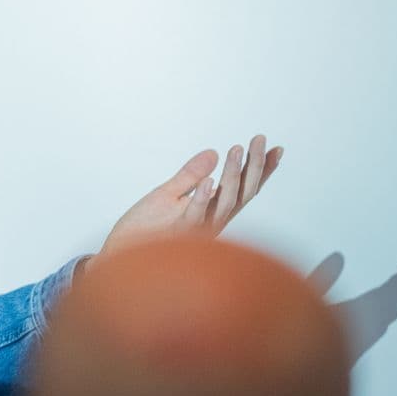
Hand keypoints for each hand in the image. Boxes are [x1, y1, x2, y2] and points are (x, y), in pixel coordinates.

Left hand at [95, 134, 281, 260]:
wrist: (121, 255)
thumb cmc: (144, 230)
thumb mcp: (167, 194)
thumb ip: (190, 175)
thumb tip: (212, 153)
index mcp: (211, 212)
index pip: (243, 189)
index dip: (261, 171)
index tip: (276, 149)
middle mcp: (211, 222)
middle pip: (241, 194)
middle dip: (253, 167)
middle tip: (258, 139)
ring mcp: (197, 229)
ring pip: (223, 203)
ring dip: (231, 176)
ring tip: (235, 150)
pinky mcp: (177, 233)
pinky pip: (194, 216)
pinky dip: (202, 199)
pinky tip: (209, 181)